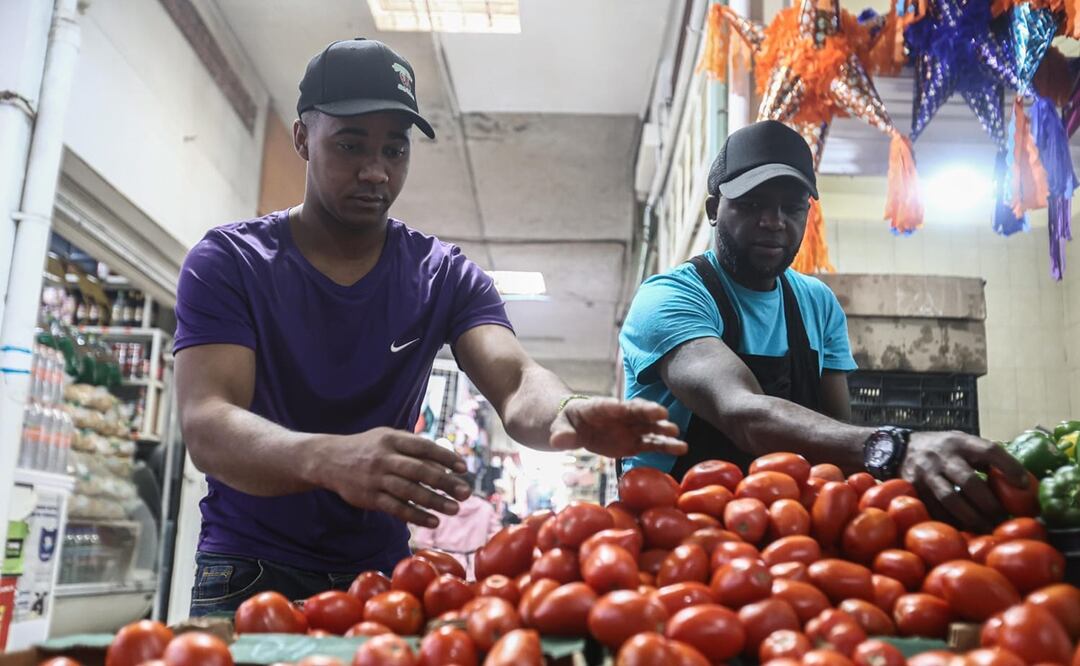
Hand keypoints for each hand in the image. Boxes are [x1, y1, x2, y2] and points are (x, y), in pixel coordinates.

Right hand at [311, 428, 472, 527]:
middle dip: (445, 482)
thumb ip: (414, 447)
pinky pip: (396, 508)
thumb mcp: (388, 438)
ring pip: (409, 492)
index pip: (424, 447)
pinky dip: (416, 515)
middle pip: (419, 470)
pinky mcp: (369, 497)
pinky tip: (433, 521)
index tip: (464, 468)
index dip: (445, 457)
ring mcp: (376, 478)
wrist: (329, 460)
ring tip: (455, 509)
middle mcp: (384, 458)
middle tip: (466, 493)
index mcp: (392, 439)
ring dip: (434, 502)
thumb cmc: (368, 448)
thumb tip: (446, 462)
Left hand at [549, 397, 687, 457]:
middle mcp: (619, 415)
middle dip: (648, 412)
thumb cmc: (566, 423)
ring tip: (678, 435)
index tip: (631, 407)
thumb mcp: (559, 427)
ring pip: (649, 428)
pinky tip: (681, 449)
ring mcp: (629, 428)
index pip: (609, 406)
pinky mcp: (634, 443)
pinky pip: (652, 444)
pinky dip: (666, 446)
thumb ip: (562, 434)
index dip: (619, 406)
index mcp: (599, 408)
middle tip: (663, 414)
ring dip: (662, 430)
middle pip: (636, 412)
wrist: (576, 426)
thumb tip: (558, 442)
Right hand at [900, 431, 1028, 531]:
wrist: (899, 447)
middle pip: (969, 482)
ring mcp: (926, 473)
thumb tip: (1021, 483)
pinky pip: (934, 509)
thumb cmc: (943, 449)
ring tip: (986, 529)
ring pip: (950, 499)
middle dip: (990, 504)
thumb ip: (985, 458)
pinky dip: (951, 521)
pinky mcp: (914, 488)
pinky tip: (963, 529)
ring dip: (972, 518)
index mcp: (960, 442)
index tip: (1024, 485)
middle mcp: (942, 456)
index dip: (1009, 467)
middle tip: (1004, 519)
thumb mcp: (962, 443)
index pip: (989, 451)